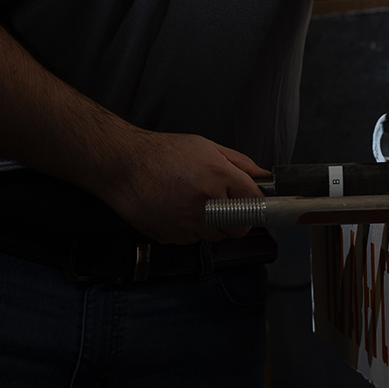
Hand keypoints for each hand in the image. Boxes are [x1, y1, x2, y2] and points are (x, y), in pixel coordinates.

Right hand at [97, 129, 266, 243]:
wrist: (124, 165)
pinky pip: (192, 240)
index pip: (255, 202)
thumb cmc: (164, 152)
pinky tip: (177, 209)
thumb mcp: (207, 147)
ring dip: (212, 224)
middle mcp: (206, 202)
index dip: (256, 202)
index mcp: (218, 175)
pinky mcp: (172, 236)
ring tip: (194, 202)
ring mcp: (188, 223)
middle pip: (239, 228)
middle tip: (224, 203)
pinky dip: (190, 229)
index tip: (252, 202)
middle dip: (237, 218)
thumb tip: (264, 177)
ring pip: (215, 236)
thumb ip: (240, 163)